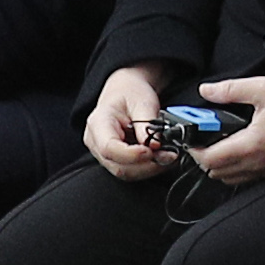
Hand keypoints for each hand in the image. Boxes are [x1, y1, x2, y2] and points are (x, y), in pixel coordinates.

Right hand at [85, 66, 177, 181]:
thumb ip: (147, 124)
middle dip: (146, 165)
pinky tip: (160, 159)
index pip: (109, 148)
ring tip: (168, 157)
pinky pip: (130, 171)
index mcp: (98, 123)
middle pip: (118, 165)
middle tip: (169, 155)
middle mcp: (95, 142)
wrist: (125, 92)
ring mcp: (103, 154)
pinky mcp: (114, 160)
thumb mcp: (142, 102)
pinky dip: (148, 168)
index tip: (152, 150)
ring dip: (149, 169)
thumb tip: (155, 146)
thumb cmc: (130, 93)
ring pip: (125, 172)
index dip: (131, 154)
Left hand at [189, 74, 264, 187]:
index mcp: (250, 145)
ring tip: (216, 143)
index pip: (209, 159)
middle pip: (216, 172)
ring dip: (217, 164)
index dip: (194, 150)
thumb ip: (229, 90)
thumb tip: (206, 91)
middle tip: (201, 138)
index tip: (190, 138)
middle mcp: (256, 163)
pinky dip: (233, 168)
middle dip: (202, 157)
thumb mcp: (262, 88)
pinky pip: (245, 177)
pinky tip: (236, 149)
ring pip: (229, 178)